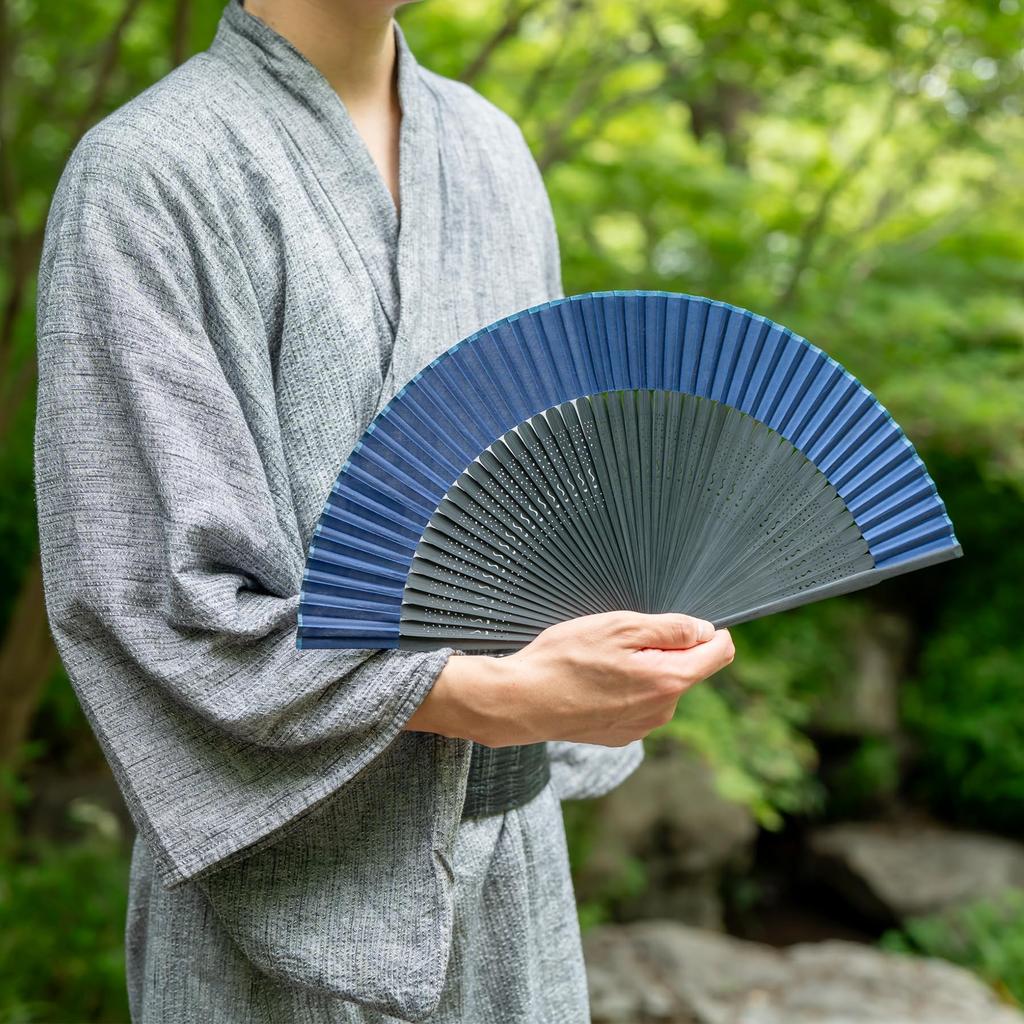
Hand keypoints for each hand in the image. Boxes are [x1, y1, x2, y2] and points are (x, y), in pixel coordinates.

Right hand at [404, 611, 734, 747]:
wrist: (521, 702)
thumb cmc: (564, 659)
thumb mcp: (619, 627)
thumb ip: (670, 628)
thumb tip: (704, 630)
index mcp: (669, 680)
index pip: (719, 653)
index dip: (710, 631)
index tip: (686, 622)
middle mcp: (663, 710)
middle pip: (685, 668)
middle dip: (663, 649)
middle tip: (619, 639)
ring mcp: (642, 727)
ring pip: (659, 685)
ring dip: (642, 669)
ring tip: (599, 662)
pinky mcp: (620, 734)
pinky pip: (637, 703)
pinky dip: (623, 688)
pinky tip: (591, 682)